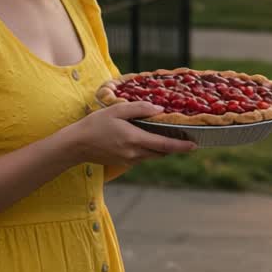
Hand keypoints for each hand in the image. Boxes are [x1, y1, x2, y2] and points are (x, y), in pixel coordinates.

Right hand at [66, 100, 195, 165]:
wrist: (76, 145)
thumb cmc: (95, 124)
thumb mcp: (116, 110)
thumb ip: (139, 109)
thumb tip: (159, 110)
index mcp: (134, 139)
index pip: (164, 145)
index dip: (181, 146)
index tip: (195, 145)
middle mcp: (134, 153)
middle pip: (162, 152)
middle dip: (174, 147)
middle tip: (187, 139)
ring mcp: (129, 160)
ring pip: (153, 155)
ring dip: (162, 148)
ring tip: (169, 137)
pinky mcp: (124, 163)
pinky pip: (143, 157)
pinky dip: (150, 150)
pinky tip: (148, 140)